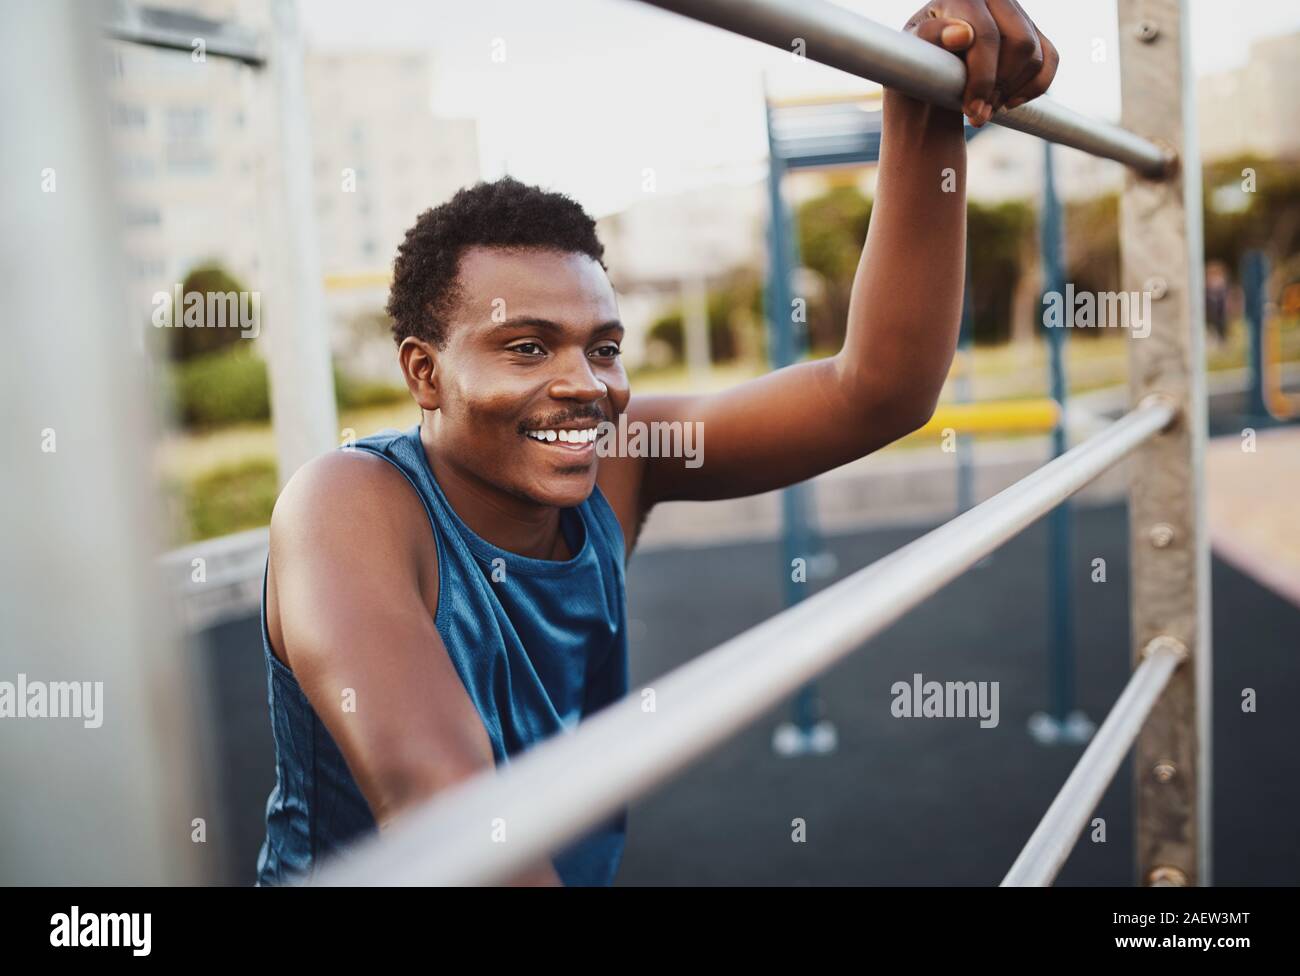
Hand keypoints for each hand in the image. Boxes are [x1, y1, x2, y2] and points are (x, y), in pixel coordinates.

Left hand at [903, 0, 1058, 126]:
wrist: (931, 65)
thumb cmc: (919, 57)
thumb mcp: (913, 48)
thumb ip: (933, 37)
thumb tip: (963, 35)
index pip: (987, 36)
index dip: (982, 78)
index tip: (971, 110)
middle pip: (1020, 44)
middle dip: (1000, 86)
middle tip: (977, 113)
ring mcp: (1017, 13)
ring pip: (1036, 56)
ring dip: (1013, 92)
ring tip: (986, 109)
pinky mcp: (1032, 32)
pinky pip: (1050, 60)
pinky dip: (1034, 88)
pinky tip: (1008, 102)